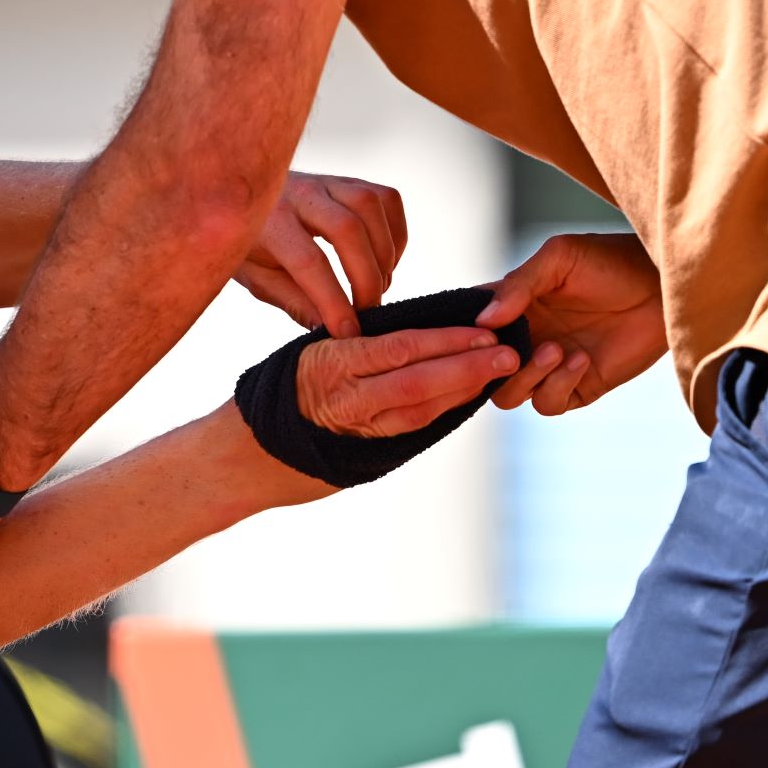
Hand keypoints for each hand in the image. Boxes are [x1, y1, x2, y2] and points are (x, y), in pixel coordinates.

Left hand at [234, 172, 410, 335]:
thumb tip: (330, 330)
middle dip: (366, 278)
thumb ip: (295, 302)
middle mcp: (300, 194)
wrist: (243, 197)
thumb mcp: (260, 279)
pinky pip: (386, 198)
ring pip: (371, 204)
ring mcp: (327, 182)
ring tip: (377, 286)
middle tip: (367, 312)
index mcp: (270, 221)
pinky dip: (394, 234)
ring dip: (384, 253)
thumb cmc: (252, 244)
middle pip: (347, 228)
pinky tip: (383, 261)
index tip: (347, 331)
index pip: (308, 261)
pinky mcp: (349, 181)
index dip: (333, 301)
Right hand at [295, 323, 524, 437]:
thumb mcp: (318, 345)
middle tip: (507, 354)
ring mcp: (358, 425)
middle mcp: (346, 395)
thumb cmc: (297, 379)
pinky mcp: (368, 447)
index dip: (444, 341)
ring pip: (420, 409)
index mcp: (334, 360)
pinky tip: (471, 393)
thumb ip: (363, 336)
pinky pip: (414, 426)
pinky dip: (446, 408)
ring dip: (463, 389)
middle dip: (465, 367)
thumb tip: (423, 320)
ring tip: (498, 371)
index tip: (482, 330)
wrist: (261, 442)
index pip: (399, 348)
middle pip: (416, 382)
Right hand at [475, 232, 666, 415]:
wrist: (662, 287)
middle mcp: (525, 339)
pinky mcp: (578, 388)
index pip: (469, 328)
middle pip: (481, 371)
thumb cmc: (611, 262)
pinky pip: (550, 403)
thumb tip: (484, 320)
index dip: (463, 335)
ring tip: (555, 348)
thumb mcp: (560, 259)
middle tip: (511, 349)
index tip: (474, 332)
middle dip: (489, 365)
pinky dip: (558, 385)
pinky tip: (581, 359)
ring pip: (510, 395)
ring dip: (527, 376)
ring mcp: (549, 367)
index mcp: (512, 307)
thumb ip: (519, 285)